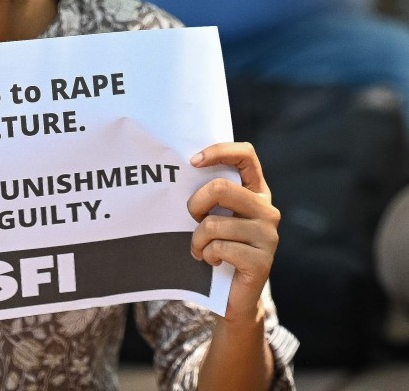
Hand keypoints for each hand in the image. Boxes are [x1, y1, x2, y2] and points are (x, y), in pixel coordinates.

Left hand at [187, 142, 279, 321]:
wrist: (232, 295)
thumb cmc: (217, 248)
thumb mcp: (214, 215)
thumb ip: (209, 195)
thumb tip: (178, 171)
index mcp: (256, 192)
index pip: (246, 155)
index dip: (219, 151)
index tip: (192, 161)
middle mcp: (267, 210)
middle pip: (220, 188)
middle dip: (194, 204)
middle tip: (192, 220)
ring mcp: (268, 236)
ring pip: (213, 223)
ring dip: (196, 239)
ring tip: (201, 249)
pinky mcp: (262, 261)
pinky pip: (218, 247)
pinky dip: (206, 255)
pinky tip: (213, 262)